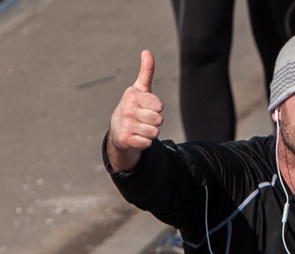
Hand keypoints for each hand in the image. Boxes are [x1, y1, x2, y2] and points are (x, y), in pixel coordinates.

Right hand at [106, 50, 163, 171]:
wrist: (118, 129)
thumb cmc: (133, 107)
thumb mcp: (140, 89)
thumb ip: (146, 72)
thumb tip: (147, 51)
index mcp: (132, 96)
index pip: (159, 105)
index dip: (157, 108)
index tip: (149, 107)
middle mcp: (127, 109)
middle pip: (159, 120)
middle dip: (155, 121)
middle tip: (144, 119)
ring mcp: (125, 124)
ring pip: (155, 132)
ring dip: (151, 132)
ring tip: (140, 127)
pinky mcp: (125, 139)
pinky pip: (148, 143)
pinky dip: (145, 141)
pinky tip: (137, 136)